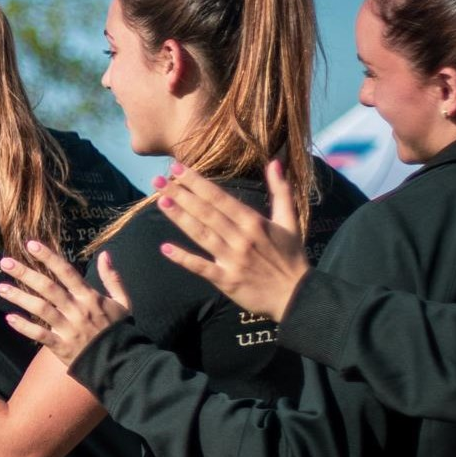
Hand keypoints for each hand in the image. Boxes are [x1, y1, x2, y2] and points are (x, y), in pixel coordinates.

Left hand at [0, 240, 132, 367]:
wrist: (121, 361)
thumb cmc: (120, 330)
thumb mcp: (123, 302)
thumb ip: (112, 278)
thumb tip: (104, 255)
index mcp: (90, 296)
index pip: (66, 272)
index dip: (48, 257)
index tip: (31, 245)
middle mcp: (77, 309)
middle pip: (48, 287)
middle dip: (25, 273)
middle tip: (5, 262)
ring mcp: (68, 328)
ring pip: (40, 309)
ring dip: (19, 297)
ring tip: (0, 288)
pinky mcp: (62, 346)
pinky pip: (40, 335)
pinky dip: (24, 327)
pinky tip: (9, 318)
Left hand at [154, 158, 308, 320]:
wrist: (297, 294)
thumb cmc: (291, 256)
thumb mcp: (290, 220)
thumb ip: (281, 190)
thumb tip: (275, 162)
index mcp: (254, 222)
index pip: (219, 198)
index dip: (197, 183)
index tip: (177, 168)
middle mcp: (241, 238)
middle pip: (206, 213)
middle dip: (181, 195)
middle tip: (157, 180)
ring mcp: (232, 259)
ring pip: (201, 234)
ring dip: (180, 218)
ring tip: (161, 202)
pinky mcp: (226, 280)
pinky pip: (202, 267)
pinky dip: (184, 258)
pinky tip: (165, 248)